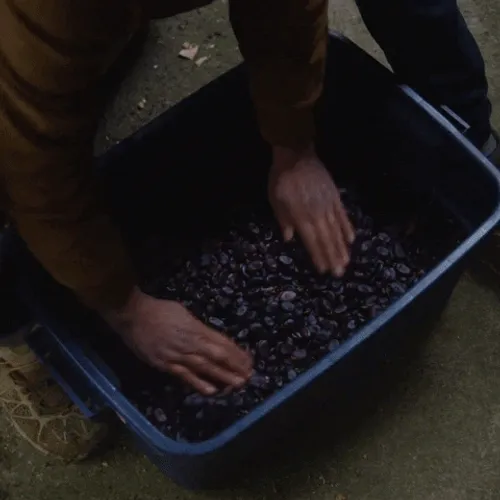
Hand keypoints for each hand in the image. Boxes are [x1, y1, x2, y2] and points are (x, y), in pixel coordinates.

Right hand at [102, 287, 252, 394]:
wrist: (133, 315)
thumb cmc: (159, 310)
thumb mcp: (183, 313)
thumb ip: (197, 327)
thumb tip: (210, 338)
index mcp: (195, 328)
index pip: (220, 342)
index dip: (235, 352)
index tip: (248, 360)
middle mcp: (189, 343)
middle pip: (216, 356)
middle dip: (234, 367)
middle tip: (249, 376)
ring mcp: (177, 355)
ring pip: (204, 368)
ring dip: (222, 377)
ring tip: (237, 384)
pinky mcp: (165, 365)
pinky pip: (184, 376)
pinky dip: (198, 384)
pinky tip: (211, 391)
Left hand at [268, 145, 354, 275]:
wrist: (296, 155)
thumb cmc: (281, 180)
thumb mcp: (275, 201)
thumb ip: (284, 220)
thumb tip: (289, 238)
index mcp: (301, 217)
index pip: (311, 242)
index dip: (318, 256)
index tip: (324, 270)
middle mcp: (317, 215)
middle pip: (327, 240)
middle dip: (333, 257)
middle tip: (339, 273)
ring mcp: (328, 206)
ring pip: (336, 231)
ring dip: (341, 248)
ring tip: (347, 262)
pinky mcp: (335, 197)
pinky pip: (343, 216)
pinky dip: (347, 228)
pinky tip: (351, 239)